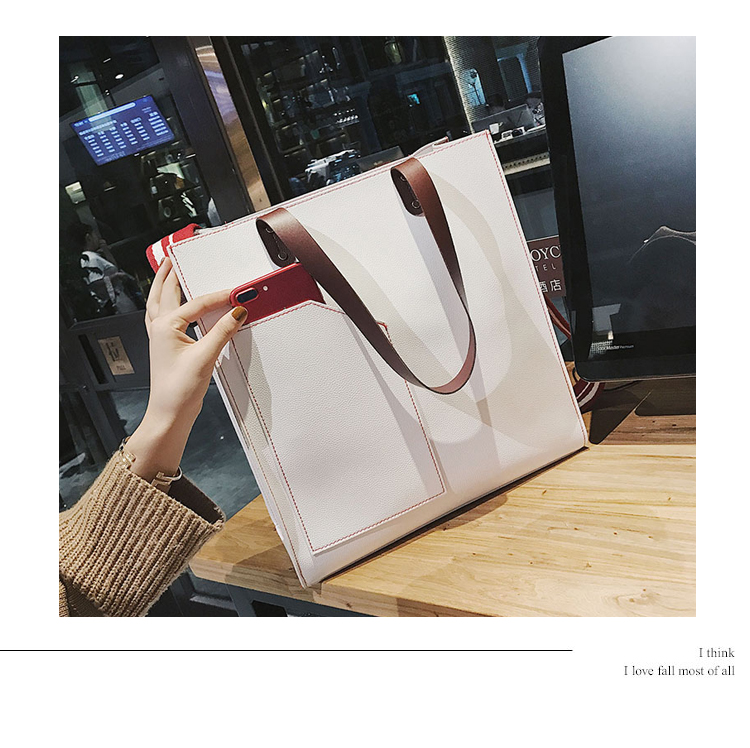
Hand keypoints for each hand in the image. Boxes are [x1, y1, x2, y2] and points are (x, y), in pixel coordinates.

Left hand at [125, 257, 247, 484]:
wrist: (168, 415)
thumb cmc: (180, 390)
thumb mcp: (205, 358)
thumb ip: (222, 331)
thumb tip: (239, 310)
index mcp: (165, 326)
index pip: (197, 303)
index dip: (219, 296)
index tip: (239, 292)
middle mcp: (159, 327)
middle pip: (164, 292)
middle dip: (170, 272)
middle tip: (176, 254)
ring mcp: (159, 337)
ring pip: (158, 302)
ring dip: (163, 285)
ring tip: (169, 270)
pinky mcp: (164, 347)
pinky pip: (161, 317)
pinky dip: (166, 304)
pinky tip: (173, 305)